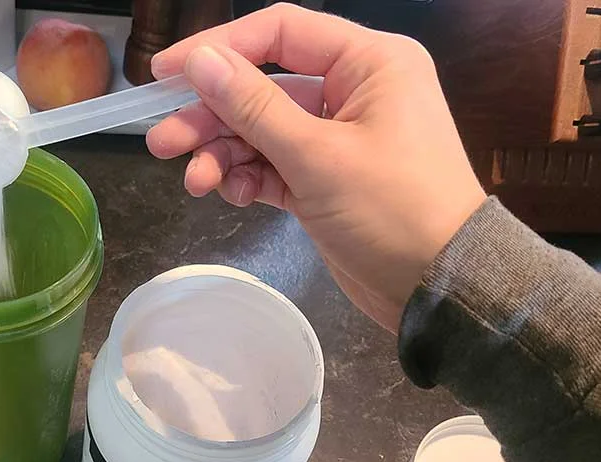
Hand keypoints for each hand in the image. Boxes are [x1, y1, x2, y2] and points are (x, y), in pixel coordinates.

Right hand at [146, 3, 485, 331]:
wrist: (439, 288)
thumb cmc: (392, 209)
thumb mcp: (317, 156)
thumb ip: (253, 106)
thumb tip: (199, 61)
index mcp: (368, 63)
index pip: (280, 33)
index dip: (218, 47)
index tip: (164, 74)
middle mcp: (352, 91)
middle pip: (262, 88)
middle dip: (211, 116)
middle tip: (161, 142)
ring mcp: (336, 138)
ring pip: (262, 131)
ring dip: (223, 153)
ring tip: (193, 182)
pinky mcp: (324, 179)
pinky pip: (273, 166)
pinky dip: (247, 178)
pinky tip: (230, 195)